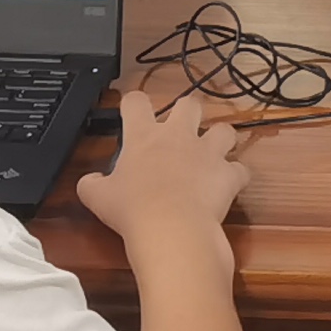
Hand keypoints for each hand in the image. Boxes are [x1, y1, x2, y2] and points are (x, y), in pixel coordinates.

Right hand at [76, 84, 248, 262]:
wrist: (171, 228)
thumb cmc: (132, 210)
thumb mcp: (98, 198)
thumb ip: (91, 184)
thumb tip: (90, 182)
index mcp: (143, 136)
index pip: (136, 101)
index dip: (134, 103)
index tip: (133, 112)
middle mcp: (178, 136)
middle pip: (189, 104)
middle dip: (187, 112)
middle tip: (181, 130)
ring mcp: (207, 153)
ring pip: (224, 129)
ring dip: (220, 139)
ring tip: (213, 153)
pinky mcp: (228, 175)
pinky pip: (240, 169)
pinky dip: (236, 176)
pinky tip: (228, 185)